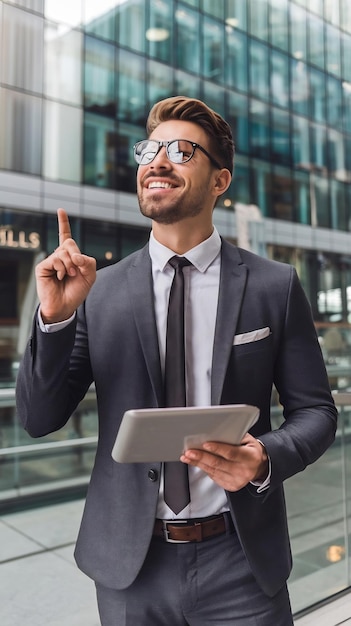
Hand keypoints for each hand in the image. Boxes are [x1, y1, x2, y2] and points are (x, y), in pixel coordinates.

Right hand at [36, 208, 96, 322]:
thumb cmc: (77, 291)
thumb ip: (88, 262)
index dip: (63, 223)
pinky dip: (61, 268)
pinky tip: (60, 277)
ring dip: (70, 265)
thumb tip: (75, 255)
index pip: (66, 236)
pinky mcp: (42, 266)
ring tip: (68, 276)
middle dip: (76, 255)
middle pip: (69, 242)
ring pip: (63, 252)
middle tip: (76, 270)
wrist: (65, 306)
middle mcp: (59, 256)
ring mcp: (50, 260)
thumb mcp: (90, 276)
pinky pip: (55, 259)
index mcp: (70, 256)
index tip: (60, 210)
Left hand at [180, 433, 268, 491]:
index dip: (218, 449)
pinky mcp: (231, 486)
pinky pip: (214, 477)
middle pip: (219, 464)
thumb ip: (235, 436)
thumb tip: (217, 431)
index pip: (231, 453)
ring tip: (187, 457)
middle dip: (202, 457)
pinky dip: (204, 469)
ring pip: (213, 471)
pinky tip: (196, 463)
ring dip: (198, 463)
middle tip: (189, 451)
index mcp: (250, 457)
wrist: (259, 467)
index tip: (205, 444)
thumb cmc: (251, 450)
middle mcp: (244, 471)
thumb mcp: (248, 439)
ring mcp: (237, 480)